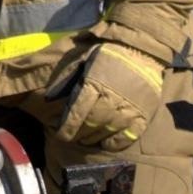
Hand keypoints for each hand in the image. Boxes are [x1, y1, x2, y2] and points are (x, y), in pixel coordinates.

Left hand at [44, 41, 166, 151]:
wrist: (142, 51)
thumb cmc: (108, 55)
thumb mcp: (84, 58)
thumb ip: (68, 75)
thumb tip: (49, 94)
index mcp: (95, 83)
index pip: (77, 112)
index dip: (67, 127)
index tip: (61, 134)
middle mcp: (112, 98)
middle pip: (91, 125)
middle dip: (78, 134)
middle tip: (72, 137)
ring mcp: (129, 109)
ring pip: (107, 132)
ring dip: (93, 139)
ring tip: (85, 139)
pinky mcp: (143, 116)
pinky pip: (127, 136)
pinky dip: (115, 142)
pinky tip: (106, 142)